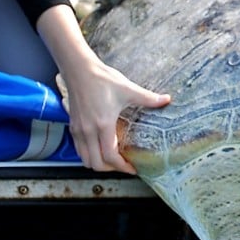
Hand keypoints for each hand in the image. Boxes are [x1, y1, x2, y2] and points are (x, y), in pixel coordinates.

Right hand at [56, 57, 169, 174]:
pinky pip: (79, 149)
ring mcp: (79, 130)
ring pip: (85, 159)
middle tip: (123, 165)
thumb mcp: (127, 89)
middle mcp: (88, 131)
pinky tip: (98, 147)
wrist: (79, 69)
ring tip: (111, 159)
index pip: (110, 156)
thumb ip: (147, 98)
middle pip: (96, 164)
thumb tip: (166, 100)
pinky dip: (88, 154)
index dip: (122, 167)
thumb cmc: (100, 78)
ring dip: (98, 163)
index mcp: (103, 124)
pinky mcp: (73, 126)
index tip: (132, 168)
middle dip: (110, 169)